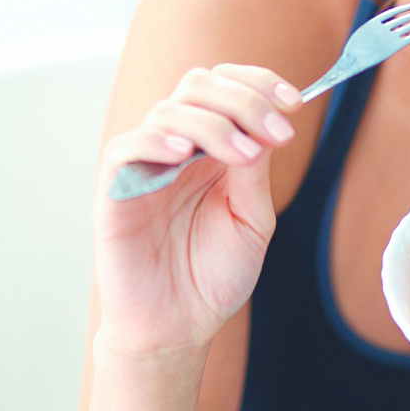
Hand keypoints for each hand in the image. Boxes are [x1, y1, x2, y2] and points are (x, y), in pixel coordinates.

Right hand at [93, 63, 302, 353]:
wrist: (179, 326)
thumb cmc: (214, 275)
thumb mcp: (251, 220)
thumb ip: (254, 173)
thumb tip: (266, 125)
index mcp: (213, 150)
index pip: (227, 88)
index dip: (259, 84)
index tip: (295, 102)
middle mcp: (179, 149)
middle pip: (200, 86)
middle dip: (245, 100)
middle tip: (279, 133)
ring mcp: (146, 167)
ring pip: (169, 111)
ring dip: (214, 124)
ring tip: (245, 155)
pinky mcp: (115, 193)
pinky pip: (124, 149)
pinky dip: (154, 142)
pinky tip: (184, 155)